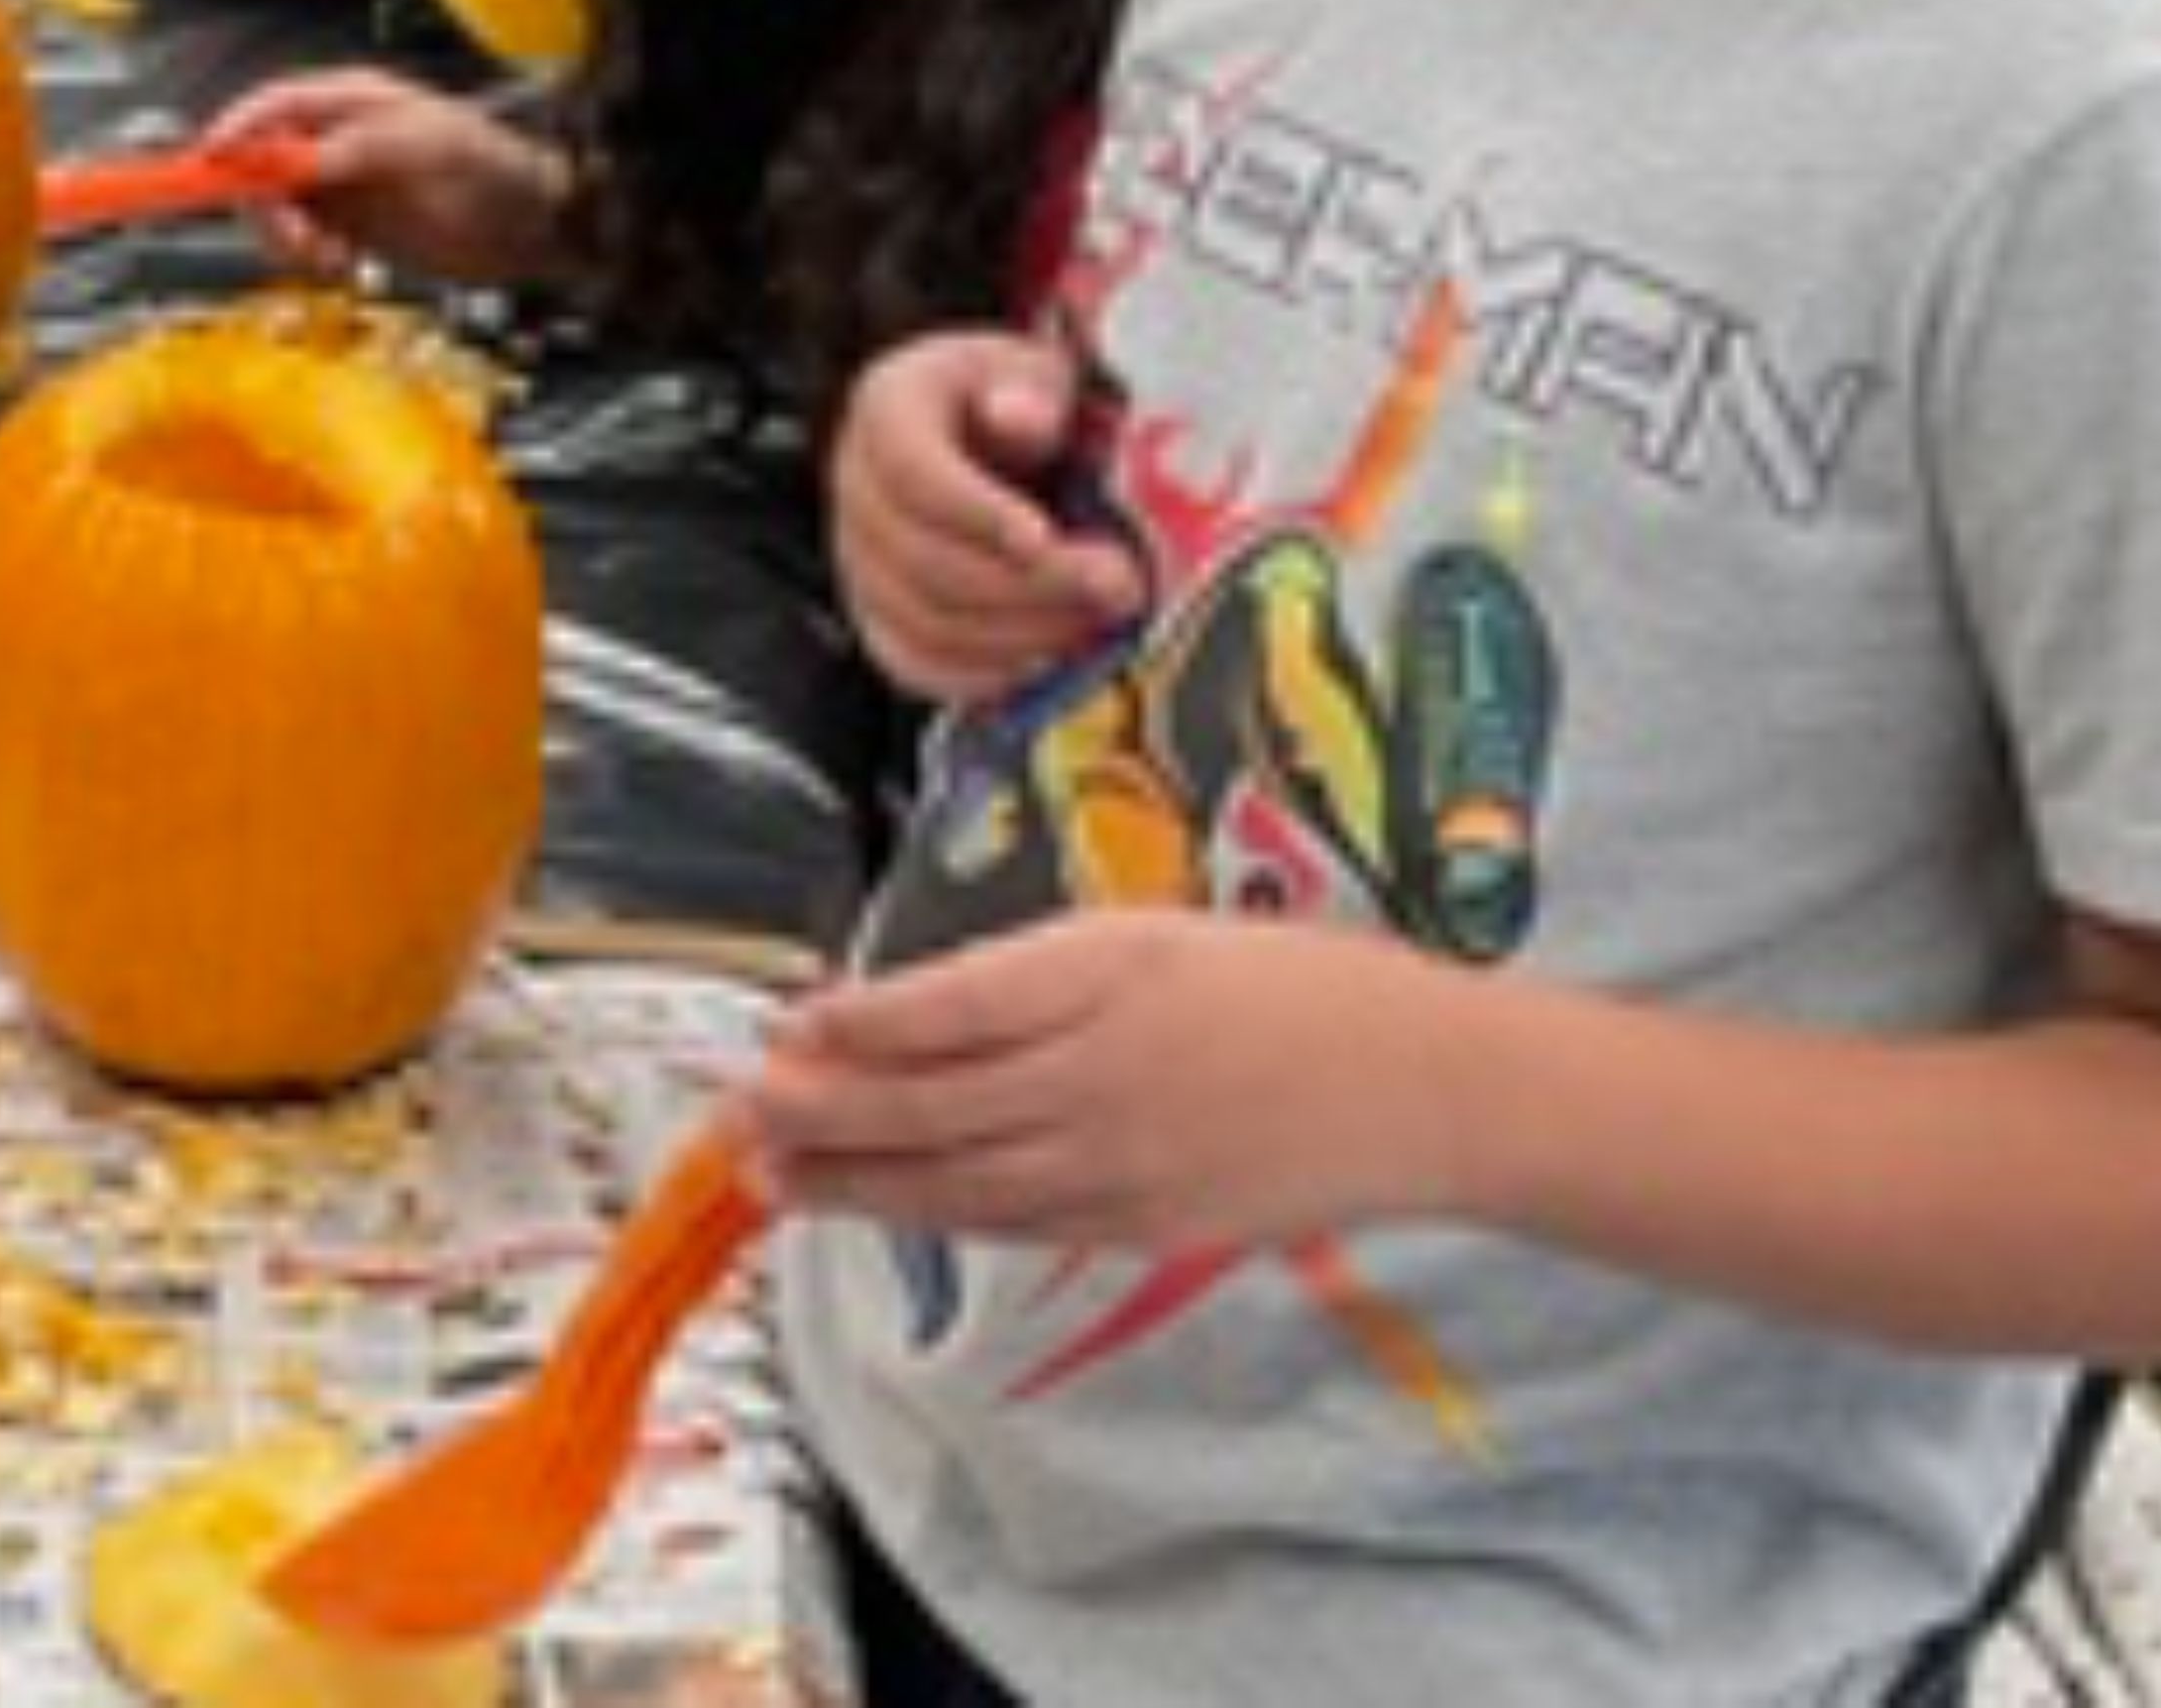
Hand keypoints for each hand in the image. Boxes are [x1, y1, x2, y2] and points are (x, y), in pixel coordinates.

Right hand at [202, 69, 565, 287]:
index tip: (212, 162)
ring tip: (327, 255)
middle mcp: (337, 140)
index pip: (275, 106)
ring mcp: (340, 185)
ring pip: (275, 207)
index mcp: (353, 103)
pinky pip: (299, 241)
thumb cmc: (491, 171)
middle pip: (260, 162)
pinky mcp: (348, 227)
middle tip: (297, 236)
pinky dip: (307, 258)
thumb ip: (355, 147)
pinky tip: (341, 263)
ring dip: (286, 238)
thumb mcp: (423, 147)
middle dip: (265, 202)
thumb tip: (294, 155)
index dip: (237, 131)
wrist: (531, 229)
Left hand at [750, 910, 1469, 1257]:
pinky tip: (869, 1203)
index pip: (949, 1006)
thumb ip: (1033, 971)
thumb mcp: (1157, 936)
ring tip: (766, 1172)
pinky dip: (929, 1212)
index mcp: (1108, 975)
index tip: (783, 1026)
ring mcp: (1120, 1161)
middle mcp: (1101, 1072)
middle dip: (818, 1111)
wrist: (1427, 1090)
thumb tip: (904, 1008)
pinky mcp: (1140, 1223)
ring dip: (849, 1178)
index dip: (855, 1023)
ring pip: (954, 1177)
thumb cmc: (1295, 987)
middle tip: (733, 1110)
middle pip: (930, 1101)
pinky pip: (1009, 1220)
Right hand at [828, 325, 1151, 703]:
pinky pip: (914, 664)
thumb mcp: (1032, 370)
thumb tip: (1021, 417)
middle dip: (1032, 585)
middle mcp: (856, 489)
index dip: (977, 512)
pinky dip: (983, 674)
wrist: (976, 437)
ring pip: (925, 621)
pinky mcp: (876, 615)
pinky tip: (1047, 657)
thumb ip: (1032, 388)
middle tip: (1119, 586)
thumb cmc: (1013, 400)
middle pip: (925, 560)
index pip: (913, 471)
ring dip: (1022, 633)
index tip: (1046, 539)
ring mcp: (858, 560)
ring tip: (1098, 620)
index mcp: (886, 412)